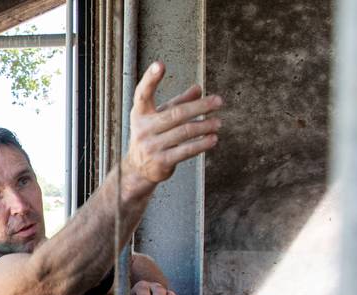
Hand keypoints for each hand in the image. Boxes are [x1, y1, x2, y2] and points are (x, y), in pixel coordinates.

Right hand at [125, 61, 222, 189]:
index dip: (151, 79)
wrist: (138, 168)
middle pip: (176, 113)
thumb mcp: (160, 117)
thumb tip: (198, 88)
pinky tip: (213, 139)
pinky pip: (186, 150)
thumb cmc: (152, 136)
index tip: (160, 64)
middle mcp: (143, 128)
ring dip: (205, 126)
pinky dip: (202, 144)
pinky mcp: (161, 162)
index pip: (143, 93)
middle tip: (218, 101)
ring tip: (218, 122)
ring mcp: (151, 146)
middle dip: (200, 107)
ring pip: (184, 132)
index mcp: (141, 114)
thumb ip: (178, 102)